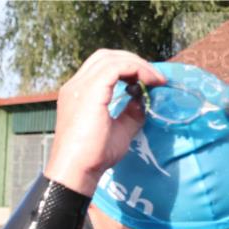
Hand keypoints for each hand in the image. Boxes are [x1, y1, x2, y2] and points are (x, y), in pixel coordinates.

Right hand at [44, 49, 164, 195]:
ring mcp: (79, 87)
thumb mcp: (119, 130)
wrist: (77, 170)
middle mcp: (75, 87)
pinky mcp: (90, 90)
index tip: (148, 83)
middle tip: (152, 77)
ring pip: (111, 58)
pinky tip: (149, 81)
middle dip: (132, 62)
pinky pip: (117, 67)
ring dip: (137, 64)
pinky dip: (137, 69)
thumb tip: (142, 100)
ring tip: (154, 79)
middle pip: (105, 57)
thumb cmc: (93, 157)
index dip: (127, 69)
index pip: (101, 68)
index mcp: (77, 95)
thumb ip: (130, 113)